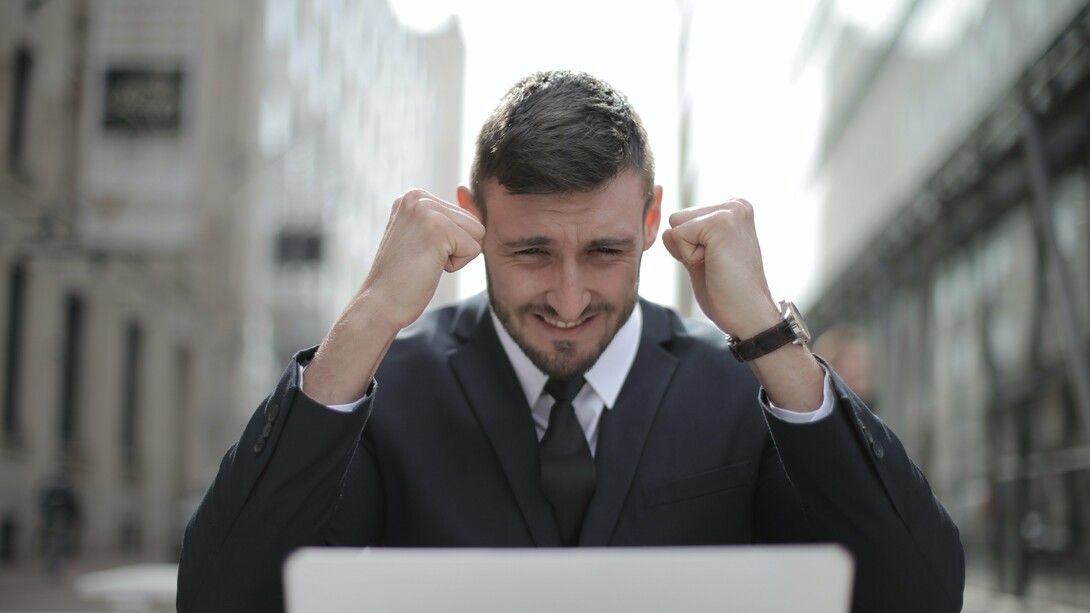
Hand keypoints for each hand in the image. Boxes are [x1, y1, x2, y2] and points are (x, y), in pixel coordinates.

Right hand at [359, 189, 484, 331]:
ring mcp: (427, 210)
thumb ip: (445, 217)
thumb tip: (468, 192)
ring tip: (425, 261)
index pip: (463, 216)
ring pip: (477, 233)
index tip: (418, 252)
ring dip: (456, 256)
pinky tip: (428, 267)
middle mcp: (418, 197)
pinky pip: (474, 249)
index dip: (450, 243)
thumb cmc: (402, 277)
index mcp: (413, 197)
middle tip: (421, 259)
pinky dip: (455, 266)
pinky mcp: (438, 229)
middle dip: (455, 248)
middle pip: (473, 222)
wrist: (380, 303)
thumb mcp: (423, 237)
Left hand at [661, 199, 778, 338]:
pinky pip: (679, 234)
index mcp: (734, 210)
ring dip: (689, 251)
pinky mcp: (722, 222)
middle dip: (688, 246)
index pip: (684, 218)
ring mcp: (730, 211)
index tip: (717, 262)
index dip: (690, 246)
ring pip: (676, 224)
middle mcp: (736, 204)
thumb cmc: (729, 293)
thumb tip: (666, 231)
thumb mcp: (700, 262)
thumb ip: (684, 243)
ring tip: (717, 264)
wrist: (749, 314)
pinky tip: (715, 265)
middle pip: (678, 218)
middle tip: (717, 265)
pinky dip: (689, 256)